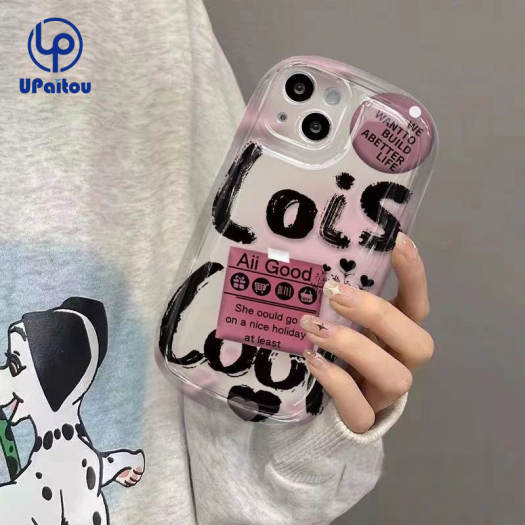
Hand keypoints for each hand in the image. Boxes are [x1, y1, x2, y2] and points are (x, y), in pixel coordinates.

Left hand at [300, 232, 433, 432]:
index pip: (417, 304)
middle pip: (418, 342)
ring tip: (311, 327)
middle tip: (335, 292)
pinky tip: (312, 359)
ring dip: (353, 347)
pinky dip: (336, 381)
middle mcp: (400, 362)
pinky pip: (360, 409)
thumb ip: (340, 302)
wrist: (331, 409)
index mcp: (398, 334)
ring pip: (395, 377)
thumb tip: (313, 264)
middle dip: (378, 314)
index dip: (414, 275)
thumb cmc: (341, 355)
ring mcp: (385, 395)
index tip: (397, 241)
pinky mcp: (364, 419)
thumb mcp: (345, 324)